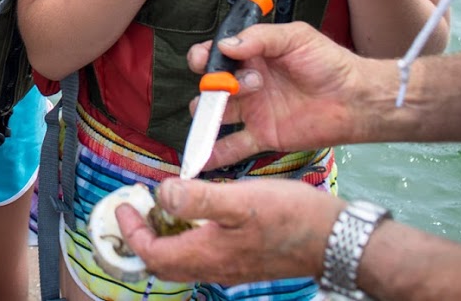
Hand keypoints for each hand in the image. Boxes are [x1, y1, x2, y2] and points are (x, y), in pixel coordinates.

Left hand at [116, 177, 338, 284]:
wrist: (335, 240)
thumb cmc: (291, 219)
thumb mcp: (240, 200)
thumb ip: (198, 198)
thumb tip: (162, 193)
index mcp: (208, 255)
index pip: (153, 254)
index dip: (132, 231)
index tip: (124, 204)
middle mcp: (215, 267)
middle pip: (164, 261)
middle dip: (143, 236)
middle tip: (136, 207)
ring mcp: (231, 266)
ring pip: (184, 258)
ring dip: (166, 234)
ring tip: (162, 204)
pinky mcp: (244, 259)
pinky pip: (203, 253)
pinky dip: (189, 234)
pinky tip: (198, 209)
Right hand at [184, 21, 370, 167]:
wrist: (356, 99)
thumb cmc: (328, 62)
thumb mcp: (295, 37)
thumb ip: (259, 38)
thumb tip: (225, 45)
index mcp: (252, 56)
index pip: (215, 55)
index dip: (203, 57)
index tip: (204, 61)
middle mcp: (247, 84)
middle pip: (212, 86)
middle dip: (213, 85)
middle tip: (235, 86)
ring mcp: (253, 111)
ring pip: (216, 115)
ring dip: (209, 114)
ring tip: (227, 111)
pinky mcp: (263, 135)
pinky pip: (234, 146)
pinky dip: (215, 154)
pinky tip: (201, 159)